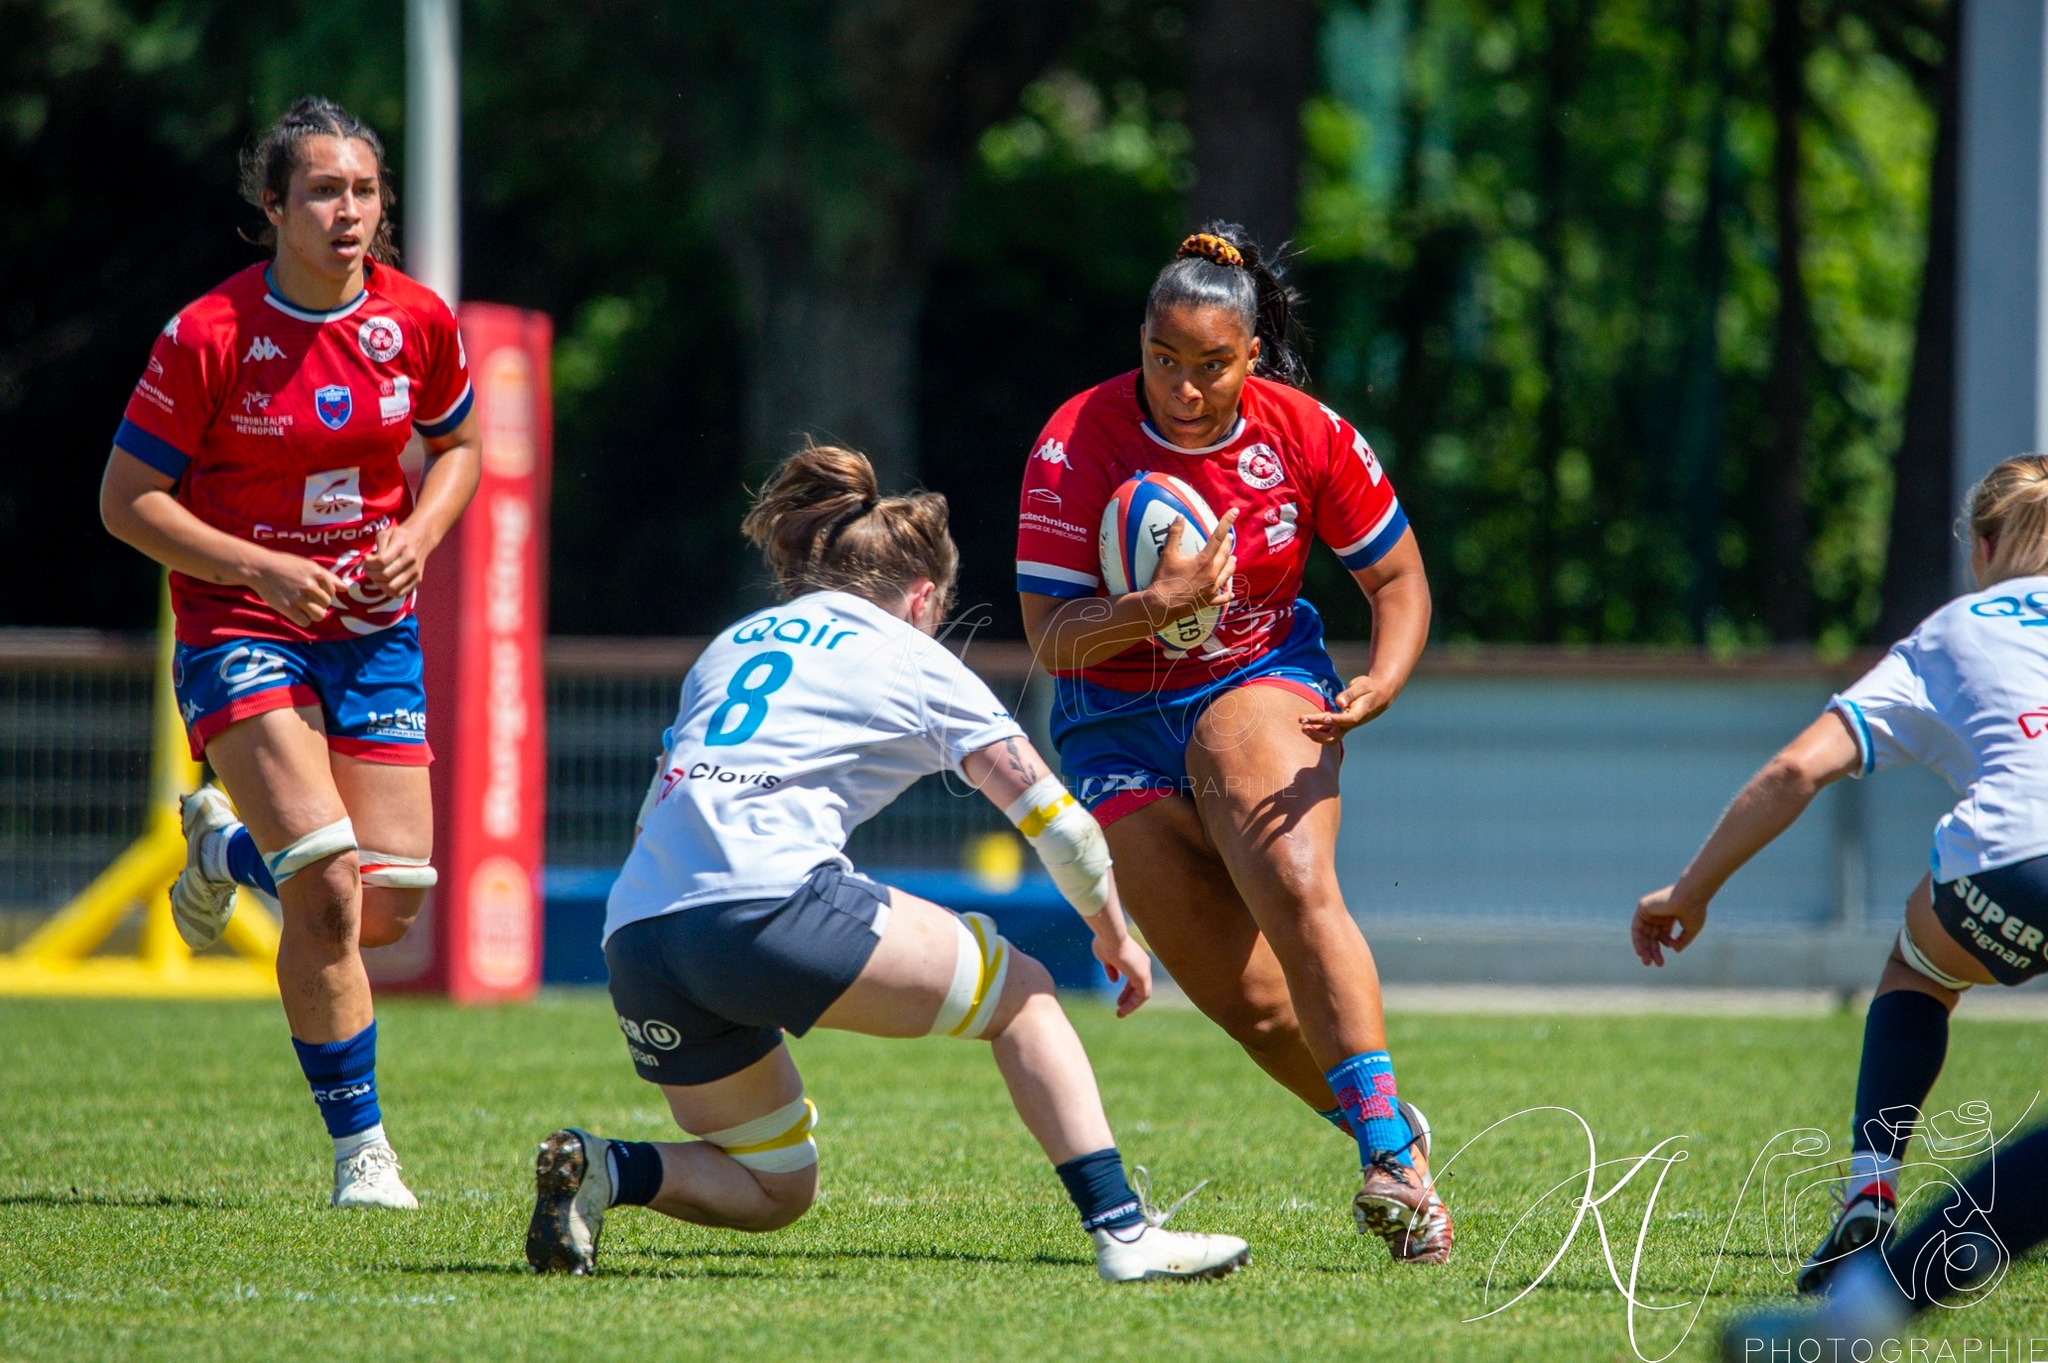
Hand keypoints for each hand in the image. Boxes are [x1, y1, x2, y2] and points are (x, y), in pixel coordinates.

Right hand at [248, 552, 342, 627]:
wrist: (260, 568)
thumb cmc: (285, 565)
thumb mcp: (308, 565)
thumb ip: (328, 576)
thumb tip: (346, 588)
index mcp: (317, 573)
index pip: (333, 591)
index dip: (324, 593)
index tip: (313, 590)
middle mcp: (310, 586)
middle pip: (326, 604)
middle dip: (319, 603)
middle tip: (306, 598)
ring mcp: (299, 598)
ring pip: (319, 615)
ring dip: (313, 614)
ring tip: (303, 607)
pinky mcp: (288, 608)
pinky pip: (305, 622)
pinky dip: (303, 620)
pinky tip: (296, 612)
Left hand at [365, 520, 435, 598]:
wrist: (422, 538)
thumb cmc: (400, 536)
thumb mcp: (386, 533)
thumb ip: (378, 548)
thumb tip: (370, 563)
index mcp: (402, 545)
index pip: (381, 561)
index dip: (368, 563)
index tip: (367, 558)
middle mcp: (410, 559)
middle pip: (385, 575)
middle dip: (370, 573)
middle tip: (368, 568)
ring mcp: (415, 572)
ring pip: (392, 587)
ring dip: (378, 583)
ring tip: (376, 576)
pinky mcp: (417, 580)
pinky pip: (399, 593)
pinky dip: (387, 590)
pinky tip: (384, 581)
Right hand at [1089, 924, 1152, 1016]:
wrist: (1110, 934)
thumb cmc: (1105, 942)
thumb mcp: (1105, 958)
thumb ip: (1111, 969)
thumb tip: (1114, 980)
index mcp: (1135, 958)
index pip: (1134, 979)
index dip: (1126, 991)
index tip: (1118, 1001)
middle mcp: (1142, 963)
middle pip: (1139, 986)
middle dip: (1129, 998)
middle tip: (1119, 1008)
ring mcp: (1144, 969)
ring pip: (1142, 993)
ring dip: (1132, 1004)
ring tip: (1121, 1014)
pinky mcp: (1142, 975)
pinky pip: (1142, 995)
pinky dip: (1134, 1004)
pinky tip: (1123, 1009)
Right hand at [1143, 510, 1236, 624]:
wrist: (1160, 606)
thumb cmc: (1163, 580)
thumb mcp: (1167, 555)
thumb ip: (1175, 534)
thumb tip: (1179, 516)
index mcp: (1204, 561)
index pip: (1218, 537)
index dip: (1226, 522)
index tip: (1234, 511)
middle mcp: (1212, 574)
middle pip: (1224, 554)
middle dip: (1228, 543)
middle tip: (1229, 535)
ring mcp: (1212, 589)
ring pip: (1227, 574)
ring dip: (1231, 564)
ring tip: (1233, 558)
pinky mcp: (1208, 601)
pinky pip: (1222, 598)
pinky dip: (1227, 595)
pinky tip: (1231, 593)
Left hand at [1300, 674, 1391, 743]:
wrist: (1378, 697)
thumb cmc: (1369, 688)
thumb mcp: (1362, 685)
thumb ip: (1350, 693)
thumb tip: (1339, 702)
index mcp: (1360, 713)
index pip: (1348, 719)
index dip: (1337, 720)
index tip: (1325, 717)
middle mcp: (1352, 723)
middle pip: (1335, 734)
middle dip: (1318, 731)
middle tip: (1302, 721)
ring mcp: (1346, 726)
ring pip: (1331, 737)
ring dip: (1316, 734)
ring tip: (1302, 727)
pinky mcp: (1341, 725)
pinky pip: (1328, 731)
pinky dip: (1318, 731)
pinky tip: (1306, 725)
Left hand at [1632, 885, 1706, 966]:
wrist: (1691, 896)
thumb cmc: (1694, 911)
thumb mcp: (1691, 929)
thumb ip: (1682, 940)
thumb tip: (1674, 950)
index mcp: (1670, 915)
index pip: (1662, 934)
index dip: (1664, 946)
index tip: (1664, 959)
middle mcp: (1659, 912)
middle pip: (1652, 935)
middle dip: (1652, 950)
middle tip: (1652, 964)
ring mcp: (1650, 909)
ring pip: (1643, 933)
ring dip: (1644, 948)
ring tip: (1647, 962)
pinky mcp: (1643, 907)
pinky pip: (1637, 926)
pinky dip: (1637, 939)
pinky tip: (1640, 951)